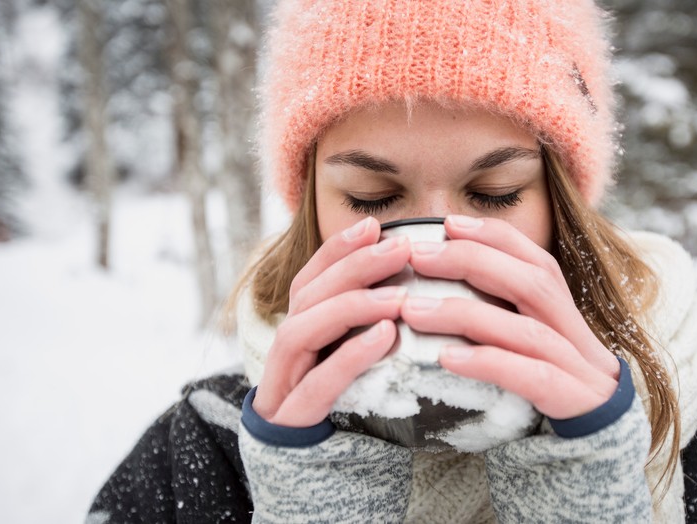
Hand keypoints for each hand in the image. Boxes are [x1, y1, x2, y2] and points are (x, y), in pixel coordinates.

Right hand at [252, 217, 410, 426]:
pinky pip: (317, 381)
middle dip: (352, 267)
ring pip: (301, 330)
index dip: (337, 249)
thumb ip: (371, 320)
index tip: (374, 226)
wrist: (313, 468)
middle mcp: (284, 350)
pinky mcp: (292, 416)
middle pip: (306, 296)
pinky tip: (385, 337)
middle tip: (400, 248)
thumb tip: (414, 281)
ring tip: (399, 296)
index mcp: (300, 329)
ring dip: (351, 305)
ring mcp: (282, 383)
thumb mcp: (354, 354)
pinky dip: (350, 354)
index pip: (310, 278)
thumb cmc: (341, 403)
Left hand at [399, 215, 619, 419]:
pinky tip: (446, 359)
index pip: (534, 258)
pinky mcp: (573, 402)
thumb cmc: (552, 386)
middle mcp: (573, 331)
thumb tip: (440, 284)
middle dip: (473, 261)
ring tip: (412, 310)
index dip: (494, 236)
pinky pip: (531, 378)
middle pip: (532, 282)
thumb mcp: (529, 343)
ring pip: (525, 330)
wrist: (601, 444)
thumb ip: (500, 314)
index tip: (447, 223)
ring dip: (466, 314)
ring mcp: (577, 367)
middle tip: (418, 256)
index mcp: (563, 311)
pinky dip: (488, 363)